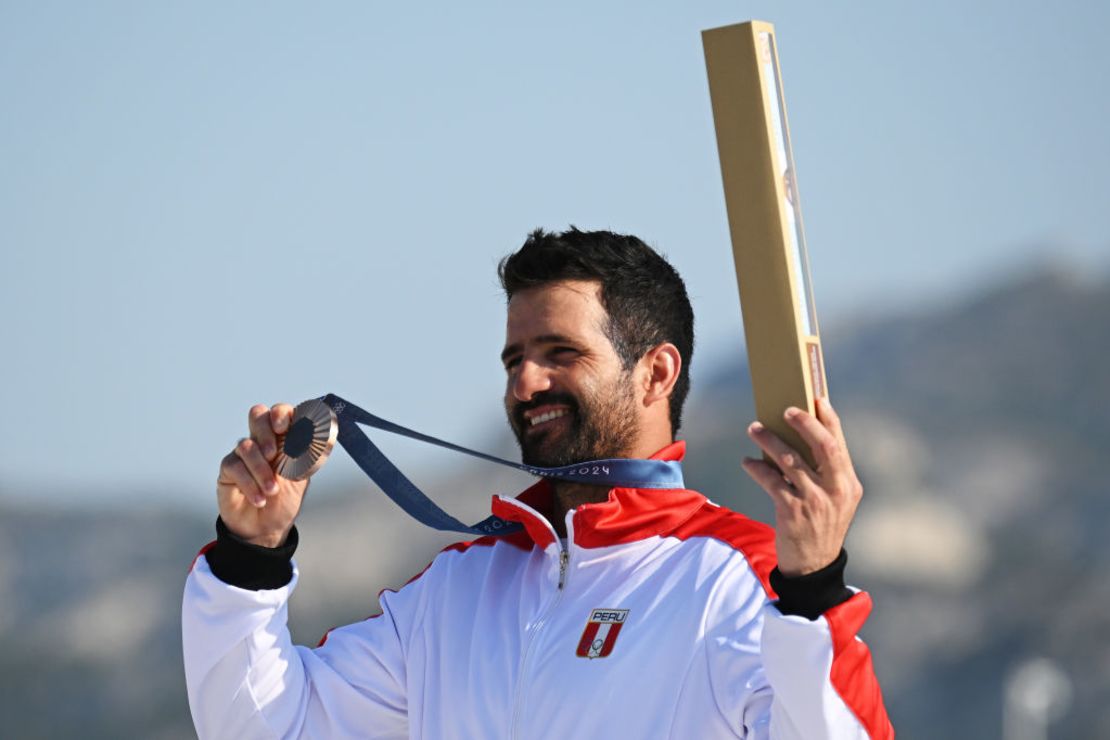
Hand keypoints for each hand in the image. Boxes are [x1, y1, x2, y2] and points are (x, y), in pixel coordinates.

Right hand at [216, 403, 308, 547]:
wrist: (266, 529)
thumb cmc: (284, 501)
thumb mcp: (301, 479)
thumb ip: (305, 458)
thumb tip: (312, 440)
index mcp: (283, 439)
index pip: (281, 413)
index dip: (282, 413)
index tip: (284, 428)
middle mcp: (261, 441)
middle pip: (257, 415)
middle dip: (266, 432)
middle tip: (273, 455)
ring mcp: (243, 454)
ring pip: (246, 445)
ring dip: (261, 470)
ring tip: (272, 491)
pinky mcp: (228, 469)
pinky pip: (235, 466)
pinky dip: (250, 484)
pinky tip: (260, 499)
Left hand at [741, 397, 862, 576]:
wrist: (813, 566)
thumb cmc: (821, 525)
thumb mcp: (834, 500)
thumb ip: (824, 473)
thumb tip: (799, 439)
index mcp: (848, 483)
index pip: (839, 443)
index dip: (829, 418)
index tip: (817, 397)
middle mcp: (836, 490)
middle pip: (823, 446)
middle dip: (805, 423)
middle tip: (786, 409)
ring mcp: (815, 501)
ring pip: (790, 460)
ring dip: (769, 440)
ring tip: (754, 428)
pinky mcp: (792, 512)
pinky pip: (771, 481)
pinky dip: (757, 468)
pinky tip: (748, 462)